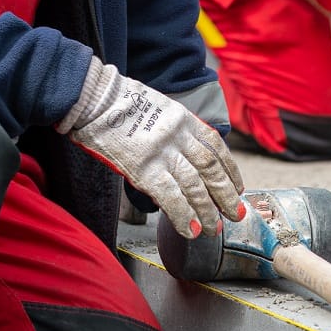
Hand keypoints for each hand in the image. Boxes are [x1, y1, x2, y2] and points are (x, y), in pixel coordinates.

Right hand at [58, 59, 245, 237]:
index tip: (237, 187)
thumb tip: (184, 156)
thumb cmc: (117, 104)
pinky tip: (191, 230)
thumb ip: (174, 130)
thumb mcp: (157, 108)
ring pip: (195, 187)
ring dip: (207, 211)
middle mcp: (178, 136)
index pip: (216, 147)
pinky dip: (184, 216)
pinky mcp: (144, 170)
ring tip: (214, 228)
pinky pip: (172, 198)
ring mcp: (162, 153)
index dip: (230, 170)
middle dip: (226, 195)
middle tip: (234, 214)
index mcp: (183, 119)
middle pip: (211, 170)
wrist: (93, 100)